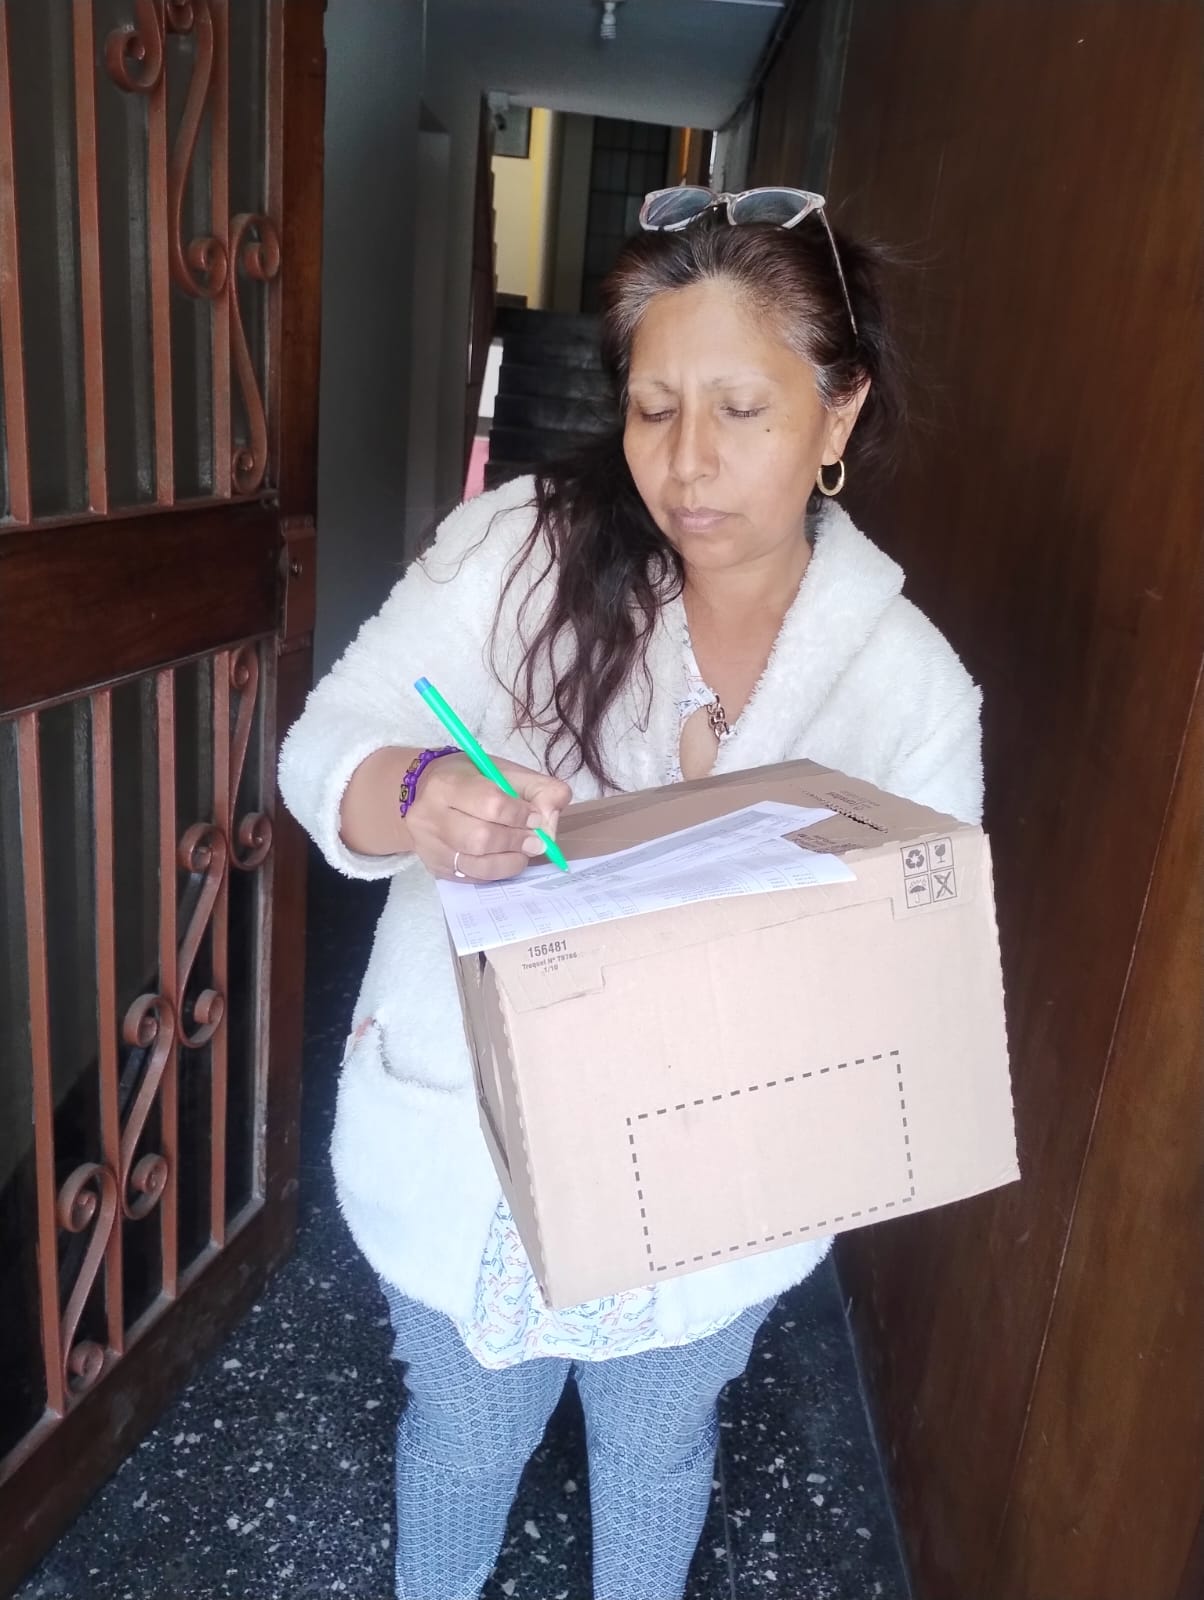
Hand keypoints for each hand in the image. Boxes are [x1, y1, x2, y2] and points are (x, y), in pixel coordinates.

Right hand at [407, 754, 571, 881]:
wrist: (422, 791)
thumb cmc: (469, 779)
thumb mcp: (504, 771)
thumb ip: (537, 788)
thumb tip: (552, 817)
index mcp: (446, 784)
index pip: (490, 804)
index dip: (520, 815)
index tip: (535, 818)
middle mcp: (430, 817)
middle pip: (481, 839)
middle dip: (517, 841)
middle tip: (536, 841)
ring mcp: (430, 847)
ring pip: (478, 865)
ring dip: (510, 861)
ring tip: (523, 852)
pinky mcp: (435, 868)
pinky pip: (474, 878)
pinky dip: (497, 872)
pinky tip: (505, 859)